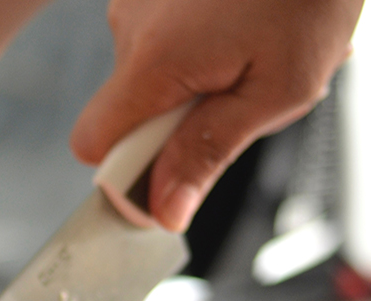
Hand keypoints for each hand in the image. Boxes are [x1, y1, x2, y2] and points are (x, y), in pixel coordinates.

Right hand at [70, 0, 362, 231]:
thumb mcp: (278, 90)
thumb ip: (210, 153)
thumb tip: (163, 210)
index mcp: (155, 61)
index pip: (93, 144)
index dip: (125, 170)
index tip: (169, 174)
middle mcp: (130, 27)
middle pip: (123, 113)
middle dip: (172, 124)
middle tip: (235, 101)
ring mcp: (136, 4)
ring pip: (145, 78)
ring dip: (189, 83)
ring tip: (247, 55)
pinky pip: (157, 44)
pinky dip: (194, 50)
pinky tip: (236, 30)